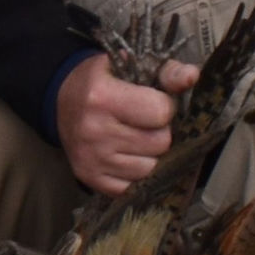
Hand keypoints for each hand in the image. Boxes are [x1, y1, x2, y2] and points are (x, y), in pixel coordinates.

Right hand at [56, 53, 195, 197]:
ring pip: (151, 168)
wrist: (62, 102)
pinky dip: (137, 174)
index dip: (164, 106)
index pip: (160, 112)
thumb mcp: (130, 66)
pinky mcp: (91, 179)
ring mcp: (91, 159)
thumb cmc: (102, 81)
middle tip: (146, 123)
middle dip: (160, 132)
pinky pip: (134, 187)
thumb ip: (166, 72)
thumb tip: (192, 76)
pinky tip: (128, 157)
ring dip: (151, 155)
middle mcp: (94, 131)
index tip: (153, 102)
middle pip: (160, 143)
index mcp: (102, 96)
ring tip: (137, 140)